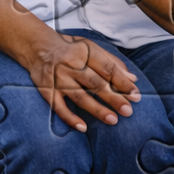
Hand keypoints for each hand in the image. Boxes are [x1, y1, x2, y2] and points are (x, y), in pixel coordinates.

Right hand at [24, 31, 141, 131]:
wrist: (37, 47)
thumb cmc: (70, 48)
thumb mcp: (91, 48)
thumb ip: (112, 62)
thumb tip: (132, 79)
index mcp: (84, 52)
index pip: (107, 68)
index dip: (122, 82)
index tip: (135, 94)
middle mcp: (71, 65)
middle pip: (95, 83)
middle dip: (113, 97)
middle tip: (128, 110)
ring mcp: (58, 78)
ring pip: (79, 96)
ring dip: (96, 109)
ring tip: (113, 120)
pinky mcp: (47, 90)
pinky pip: (58, 106)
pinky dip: (70, 117)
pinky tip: (83, 127)